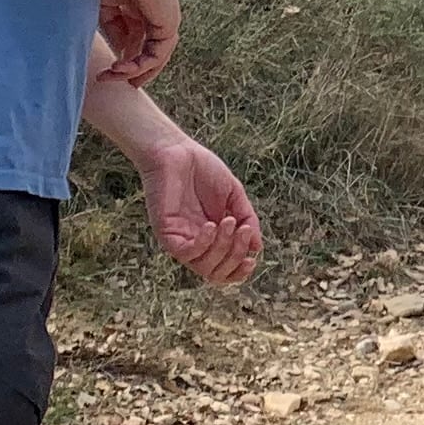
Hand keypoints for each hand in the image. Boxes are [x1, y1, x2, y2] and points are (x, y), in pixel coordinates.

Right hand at [96, 0, 180, 85]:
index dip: (121, 56)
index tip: (104, 70)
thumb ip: (113, 28)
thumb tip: (120, 51)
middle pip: (146, 52)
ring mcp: (164, 22)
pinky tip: (122, 69)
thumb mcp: (106, 6)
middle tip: (112, 80)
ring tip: (114, 77)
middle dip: (130, 70)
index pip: (135, 40)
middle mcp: (154, 16)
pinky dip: (140, 66)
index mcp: (140, 9)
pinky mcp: (169, 26)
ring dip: (133, 71)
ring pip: (154, 58)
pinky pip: (157, 55)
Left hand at [138, 132, 264, 286]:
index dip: (239, 271)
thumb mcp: (233, 195)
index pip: (224, 269)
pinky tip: (211, 225)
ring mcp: (180, 240)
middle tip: (244, 230)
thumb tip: (257, 247)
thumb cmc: (203, 170)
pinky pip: (185, 252)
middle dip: (236, 255)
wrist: (176, 151)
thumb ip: (246, 218)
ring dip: (223, 248)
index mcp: (212, 238)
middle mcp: (195, 244)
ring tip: (228, 221)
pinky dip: (203, 244)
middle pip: (216, 273)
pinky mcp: (166, 233)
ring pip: (203, 266)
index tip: (253, 260)